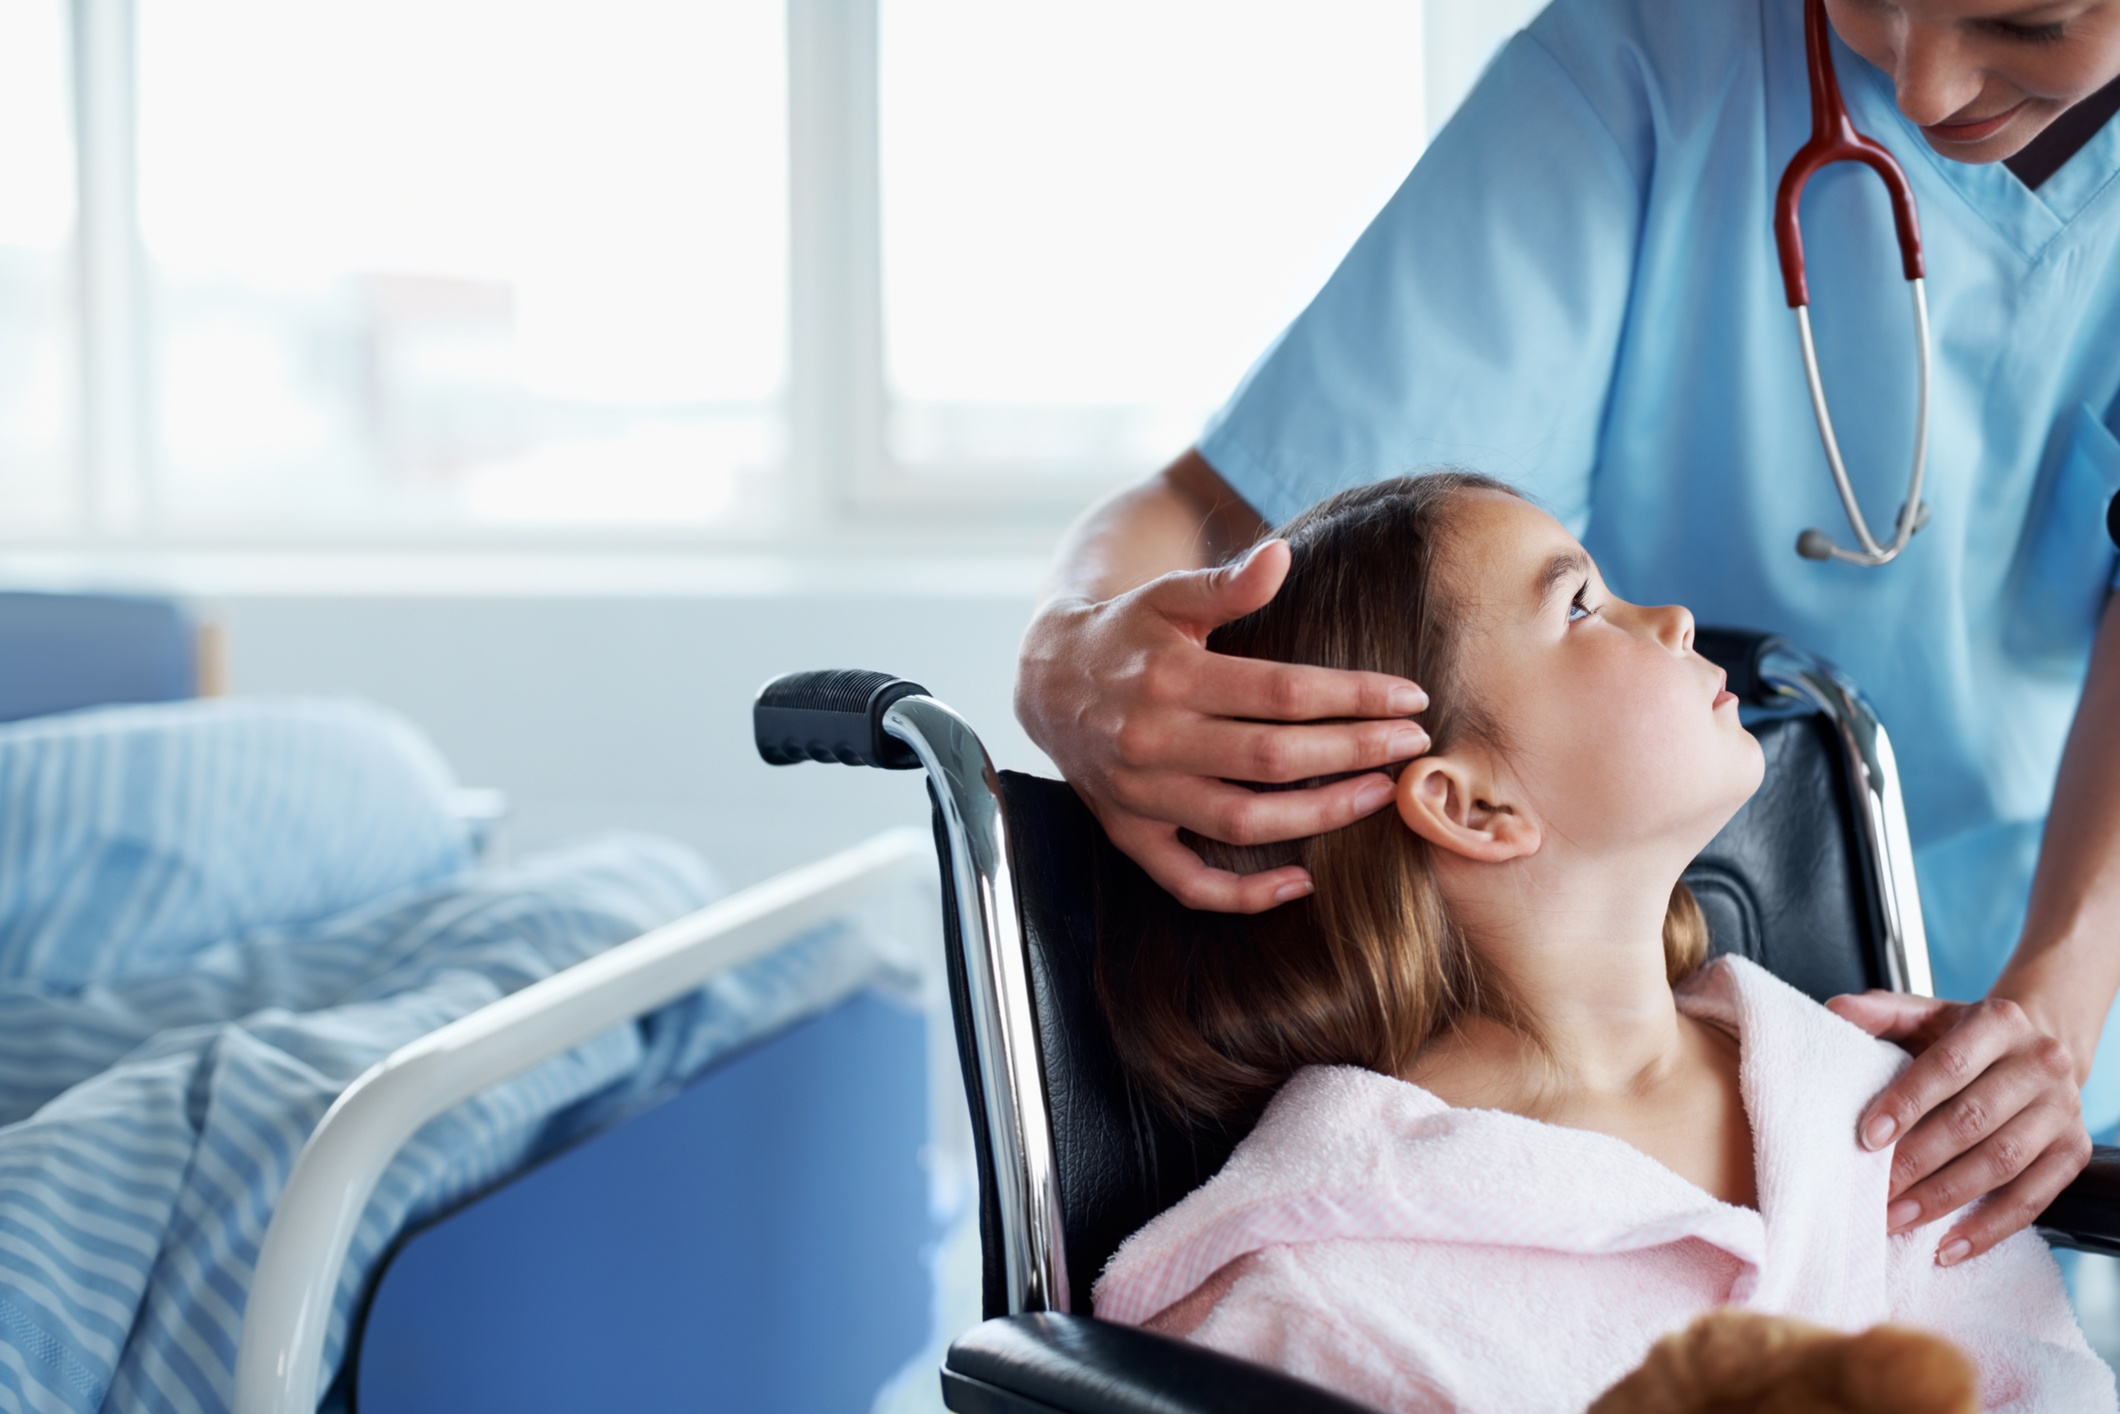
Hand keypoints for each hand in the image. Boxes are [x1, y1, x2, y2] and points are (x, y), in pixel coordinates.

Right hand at [1015, 539, 1429, 912]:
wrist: (1046, 680)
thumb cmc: (1127, 632)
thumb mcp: (1169, 595)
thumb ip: (1226, 585)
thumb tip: (1281, 554)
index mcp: (1171, 678)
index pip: (1281, 693)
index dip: (1354, 697)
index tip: (1410, 698)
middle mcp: (1154, 740)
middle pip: (1273, 758)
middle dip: (1355, 752)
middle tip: (1412, 746)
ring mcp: (1140, 795)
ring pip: (1243, 821)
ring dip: (1319, 815)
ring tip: (1377, 795)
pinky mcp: (1129, 834)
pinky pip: (1187, 882)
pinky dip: (1244, 894)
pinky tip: (1301, 881)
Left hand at [1826, 991, 2090, 1263]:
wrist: (2039, 1049)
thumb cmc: (1967, 1038)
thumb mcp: (1928, 1015)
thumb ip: (1881, 1013)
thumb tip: (1835, 1011)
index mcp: (1999, 1022)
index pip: (1950, 1065)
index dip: (1908, 1102)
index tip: (1869, 1136)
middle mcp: (2039, 1063)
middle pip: (1974, 1120)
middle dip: (1918, 1161)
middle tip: (1875, 1191)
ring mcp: (2061, 1110)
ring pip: (2001, 1163)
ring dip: (1945, 1198)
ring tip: (1898, 1218)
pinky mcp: (2072, 1152)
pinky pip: (2032, 1199)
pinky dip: (1989, 1228)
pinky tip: (1948, 1246)